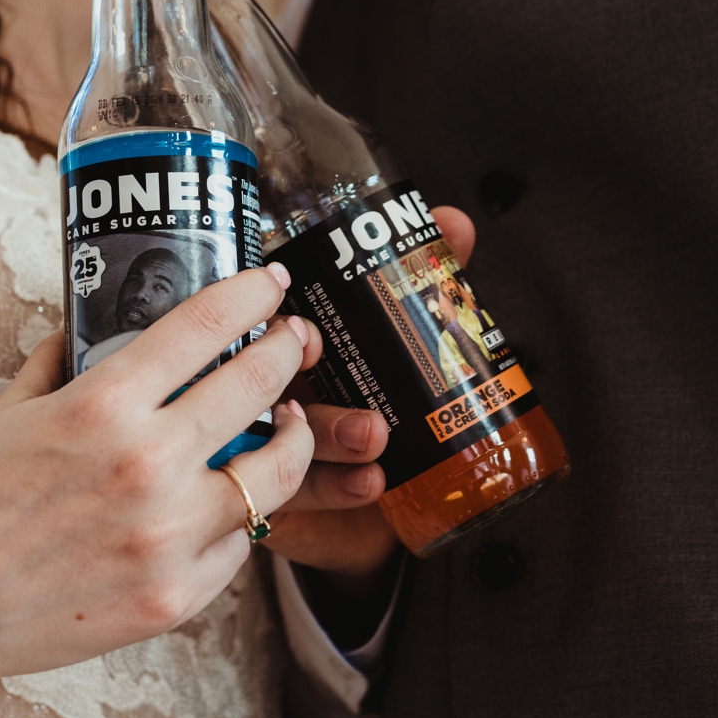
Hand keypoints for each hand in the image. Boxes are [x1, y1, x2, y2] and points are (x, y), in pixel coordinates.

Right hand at [0, 263, 317, 709]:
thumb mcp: (3, 412)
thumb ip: (57, 365)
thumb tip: (86, 331)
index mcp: (102, 406)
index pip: (203, 327)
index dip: (249, 294)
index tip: (269, 282)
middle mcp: (147, 466)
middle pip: (255, 387)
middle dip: (285, 351)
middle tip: (293, 339)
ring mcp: (167, 538)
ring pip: (273, 476)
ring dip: (291, 439)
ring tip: (288, 423)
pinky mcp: (174, 599)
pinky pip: (238, 547)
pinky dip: (241, 518)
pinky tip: (233, 502)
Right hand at [263, 202, 477, 577]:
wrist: (382, 490)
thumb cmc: (384, 395)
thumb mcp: (408, 335)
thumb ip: (430, 282)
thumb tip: (454, 221)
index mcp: (284, 340)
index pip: (264, 321)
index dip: (278, 325)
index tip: (306, 331)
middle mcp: (266, 389)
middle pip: (269, 383)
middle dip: (311, 382)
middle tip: (352, 396)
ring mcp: (264, 447)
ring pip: (282, 438)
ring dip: (330, 436)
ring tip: (374, 438)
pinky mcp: (275, 496)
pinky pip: (299, 493)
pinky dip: (338, 487)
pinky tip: (372, 481)